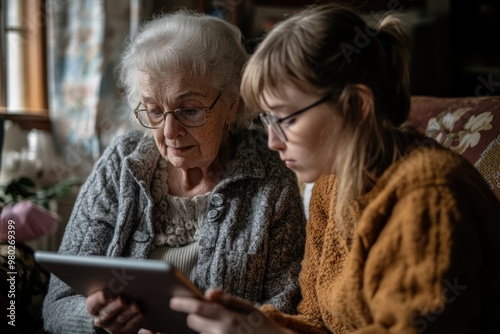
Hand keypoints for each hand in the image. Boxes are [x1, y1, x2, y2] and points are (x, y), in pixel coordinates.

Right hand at [86, 290, 143, 333]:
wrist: (114, 316)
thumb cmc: (112, 299)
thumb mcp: (107, 292)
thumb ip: (110, 288)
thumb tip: (117, 281)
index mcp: (94, 307)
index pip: (93, 304)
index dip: (98, 299)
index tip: (105, 294)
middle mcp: (101, 318)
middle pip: (107, 313)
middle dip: (115, 305)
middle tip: (122, 299)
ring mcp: (113, 326)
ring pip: (120, 319)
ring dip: (129, 312)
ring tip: (136, 306)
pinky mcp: (124, 331)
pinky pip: (130, 327)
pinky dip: (137, 320)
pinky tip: (142, 314)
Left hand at [170, 289, 294, 333]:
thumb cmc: (261, 325)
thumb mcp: (248, 307)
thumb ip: (226, 299)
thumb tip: (207, 293)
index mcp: (228, 318)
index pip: (198, 308)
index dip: (182, 303)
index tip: (172, 301)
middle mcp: (221, 332)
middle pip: (193, 322)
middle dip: (191, 316)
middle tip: (196, 312)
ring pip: (198, 333)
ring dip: (200, 327)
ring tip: (208, 322)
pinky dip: (206, 332)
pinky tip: (208, 328)